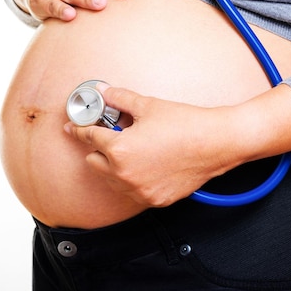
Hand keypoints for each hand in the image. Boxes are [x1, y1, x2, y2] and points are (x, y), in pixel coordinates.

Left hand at [63, 84, 238, 207]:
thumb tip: (103, 91)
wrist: (216, 143)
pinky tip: (146, 163)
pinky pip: (132, 190)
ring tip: (132, 149)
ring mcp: (140, 190)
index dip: (80, 128)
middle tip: (112, 134)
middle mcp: (125, 175)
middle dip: (99, 147)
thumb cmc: (185, 123)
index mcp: (119, 150)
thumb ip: (119, 98)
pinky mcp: (155, 199)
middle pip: (94, 162)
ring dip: (113, 165)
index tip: (74, 127)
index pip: (89, 137)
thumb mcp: (148, 105)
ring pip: (111, 179)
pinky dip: (132, 178)